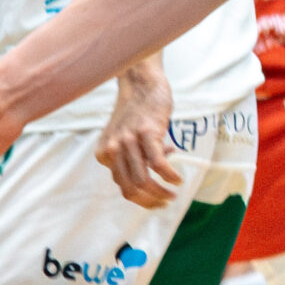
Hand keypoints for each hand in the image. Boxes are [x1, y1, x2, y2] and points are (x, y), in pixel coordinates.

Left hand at [93, 59, 181, 209]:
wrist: (141, 82)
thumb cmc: (137, 109)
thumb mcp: (127, 136)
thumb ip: (136, 154)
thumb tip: (158, 169)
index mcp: (106, 153)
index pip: (123, 186)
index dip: (142, 198)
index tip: (157, 200)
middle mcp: (113, 149)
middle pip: (130, 189)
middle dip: (150, 201)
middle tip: (165, 202)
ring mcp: (128, 141)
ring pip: (143, 181)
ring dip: (161, 193)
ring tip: (173, 193)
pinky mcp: (146, 133)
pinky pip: (158, 164)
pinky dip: (169, 176)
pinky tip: (178, 179)